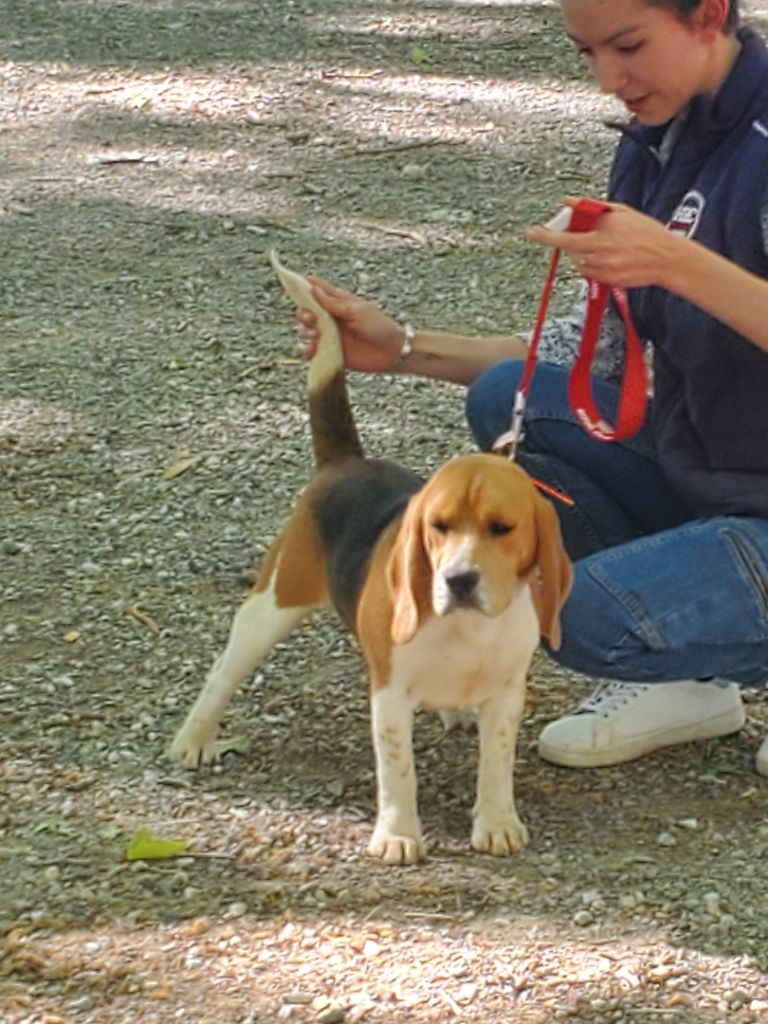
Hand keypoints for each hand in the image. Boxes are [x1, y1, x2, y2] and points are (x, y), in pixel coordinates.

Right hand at [296, 276, 405, 372]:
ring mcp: (330, 336)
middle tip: (311, 319)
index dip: (304, 286)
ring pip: (305, 331)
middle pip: (306, 312)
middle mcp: (331, 318)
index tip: (293, 282)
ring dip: (305, 332)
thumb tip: (314, 289)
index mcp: (338, 303)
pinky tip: (313, 349)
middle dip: (303, 314)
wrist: (392, 352)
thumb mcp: (357, 311)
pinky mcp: (330, 353)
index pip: (318, 291)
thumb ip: (334, 303)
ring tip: (316, 336)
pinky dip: (308, 349)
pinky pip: (311, 351)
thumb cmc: (379, 327)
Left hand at [525, 197, 683, 289]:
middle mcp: (599, 254)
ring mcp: (602, 270)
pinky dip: (593, 265)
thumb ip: (591, 208)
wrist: (667, 259)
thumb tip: (569, 201)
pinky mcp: (607, 281)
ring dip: (583, 254)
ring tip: (605, 246)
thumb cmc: (646, 233)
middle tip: (586, 235)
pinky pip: (590, 273)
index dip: (545, 236)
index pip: (564, 237)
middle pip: (570, 251)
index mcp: (601, 235)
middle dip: (571, 242)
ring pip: (579, 263)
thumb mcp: (620, 212)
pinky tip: (610, 257)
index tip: (531, 232)